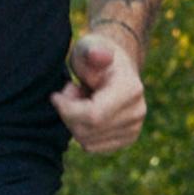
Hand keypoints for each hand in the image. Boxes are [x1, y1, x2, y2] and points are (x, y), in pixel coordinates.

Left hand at [52, 24, 147, 153]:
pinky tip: (86, 113)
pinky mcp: (126, 139)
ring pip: (88, 142)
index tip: (55, 95)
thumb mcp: (88, 47)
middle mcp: (137, 112)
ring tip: (80, 100)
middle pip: (88, 131)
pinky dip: (82, 133)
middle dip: (69, 115)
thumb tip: (101, 56)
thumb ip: (92, 51)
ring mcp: (134, 128)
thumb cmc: (94, 55)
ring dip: (74, 123)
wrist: (114, 66)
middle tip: (69, 93)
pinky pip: (92, 147)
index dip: (67, 109)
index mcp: (131, 90)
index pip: (93, 116)